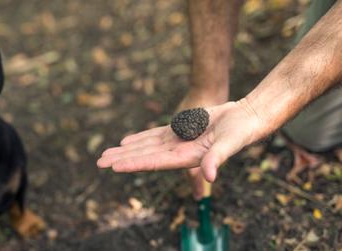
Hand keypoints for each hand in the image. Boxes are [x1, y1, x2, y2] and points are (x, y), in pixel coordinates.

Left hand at [97, 100, 261, 181]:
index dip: (133, 164)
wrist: (246, 119)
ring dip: (125, 150)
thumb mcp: (229, 144)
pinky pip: (154, 134)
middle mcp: (177, 152)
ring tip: (106, 153)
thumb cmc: (241, 133)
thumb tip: (208, 176)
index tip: (113, 166)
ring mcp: (177, 141)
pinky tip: (125, 141)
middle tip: (99, 162)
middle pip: (143, 156)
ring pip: (144, 146)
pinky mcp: (179, 129)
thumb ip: (217, 159)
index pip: (153, 162)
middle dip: (121, 159)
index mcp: (186, 157)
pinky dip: (139, 137)